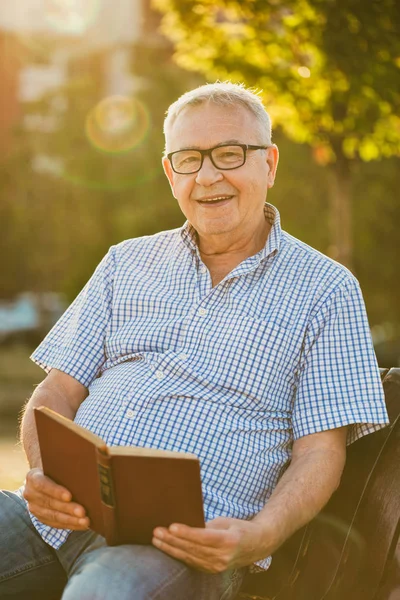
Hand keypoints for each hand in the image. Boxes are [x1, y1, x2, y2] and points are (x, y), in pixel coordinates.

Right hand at [23, 468, 89, 529]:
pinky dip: (69, 524)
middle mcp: (30, 493)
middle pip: (49, 503)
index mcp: (33, 477)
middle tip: (83, 512)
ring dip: (70, 520)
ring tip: (85, 521)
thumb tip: (84, 472)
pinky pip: (55, 523)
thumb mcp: (57, 465)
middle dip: (67, 508)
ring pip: (52, 516)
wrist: (45, 477)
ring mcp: (34, 507)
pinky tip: (81, 524)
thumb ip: (66, 468)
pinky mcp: (40, 518)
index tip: (69, 496)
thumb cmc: (56, 469)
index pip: (42, 485)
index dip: (55, 491)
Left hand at [152, 517, 266, 572]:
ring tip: (156, 540)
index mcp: (229, 541)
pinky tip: (167, 549)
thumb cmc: (238, 528)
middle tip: (157, 532)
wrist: (256, 546)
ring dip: (171, 548)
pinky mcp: (212, 571)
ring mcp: (217, 567)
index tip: (171, 526)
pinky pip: (192, 563)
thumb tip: (187, 525)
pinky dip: (178, 555)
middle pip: (193, 548)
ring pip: (190, 557)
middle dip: (172, 540)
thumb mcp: (226, 522)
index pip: (203, 537)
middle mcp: (223, 557)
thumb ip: (207, 526)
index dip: (187, 533)